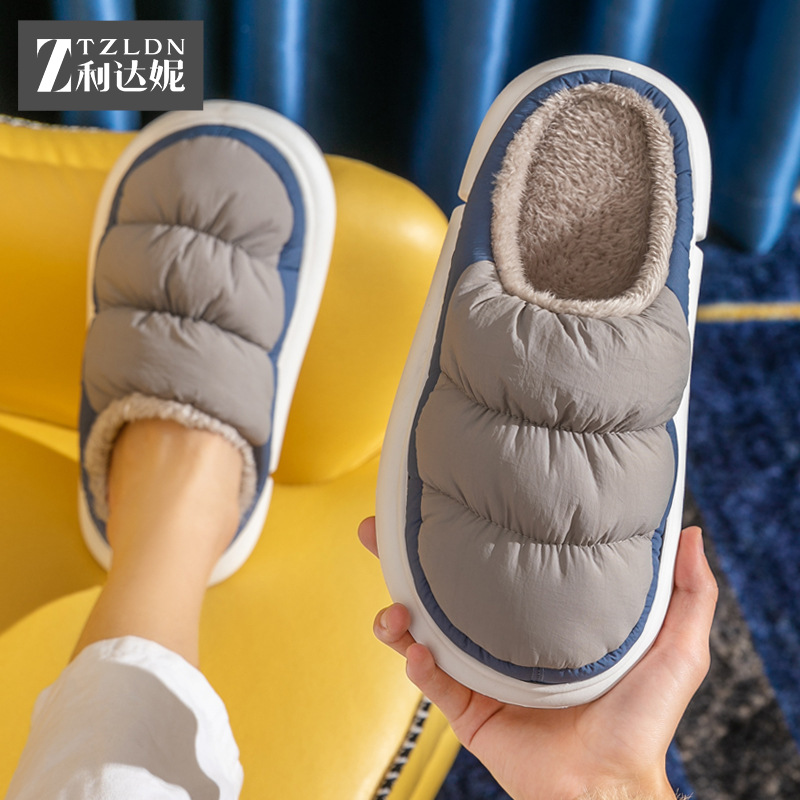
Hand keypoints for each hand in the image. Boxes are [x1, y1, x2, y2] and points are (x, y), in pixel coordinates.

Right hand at [359, 518, 716, 799]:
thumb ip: (688, 592)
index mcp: (540, 615)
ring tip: (394, 605)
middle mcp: (502, 637)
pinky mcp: (466, 706)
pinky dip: (416, 661)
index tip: (452, 497)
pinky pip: (430, 680)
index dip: (469, 531)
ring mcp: (480, 670)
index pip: (495, 563)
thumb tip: (691, 532)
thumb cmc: (643, 720)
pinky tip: (419, 648)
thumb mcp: (675, 648)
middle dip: (405, 559)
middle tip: (378, 529)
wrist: (609, 784)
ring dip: (397, 613)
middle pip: (442, 587)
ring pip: (421, 630)